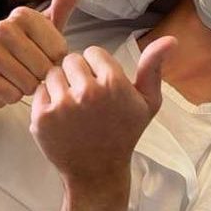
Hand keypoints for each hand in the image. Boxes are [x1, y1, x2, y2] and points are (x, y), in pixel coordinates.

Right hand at [0, 0, 85, 107]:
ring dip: (29, 87)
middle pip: (43, 67)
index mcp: (22, 14)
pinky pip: (11, 94)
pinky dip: (14, 97)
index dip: (56, 61)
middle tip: (33, 72)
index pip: (58, 50)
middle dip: (43, 76)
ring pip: (27, 82)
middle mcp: (1, 27)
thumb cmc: (29, 50)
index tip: (46, 57)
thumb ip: (65, 1)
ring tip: (21, 79)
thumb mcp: (50, 27)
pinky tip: (7, 88)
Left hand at [29, 36, 176, 185]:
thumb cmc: (124, 134)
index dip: (97, 68)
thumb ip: (154, 67)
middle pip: (71, 59)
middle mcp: (87, 92)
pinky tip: (61, 117)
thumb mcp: (148, 102)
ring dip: (61, 85)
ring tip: (74, 107)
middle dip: (78, 74)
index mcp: (114, 83)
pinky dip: (47, 100)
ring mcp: (62, 105)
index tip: (102, 87)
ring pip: (53, 73)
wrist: (98, 172)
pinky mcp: (42, 117)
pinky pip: (39, 90)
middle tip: (87, 99)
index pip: (93, 52)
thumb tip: (171, 38)